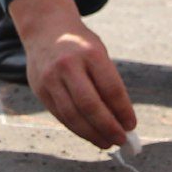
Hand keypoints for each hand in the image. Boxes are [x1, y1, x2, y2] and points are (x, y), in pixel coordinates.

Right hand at [11, 0, 135, 149]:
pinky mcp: (40, 89)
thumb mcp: (98, 53)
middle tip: (121, 140)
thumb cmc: (80, 45)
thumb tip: (121, 121)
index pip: (111, 89)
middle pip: (90, 106)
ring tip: (106, 143)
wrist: (45, 29)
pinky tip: (89, 134)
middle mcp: (68, 65)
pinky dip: (77, 128)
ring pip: (73, 116)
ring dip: (92, 134)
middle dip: (108, 127)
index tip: (132, 125)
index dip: (123, 111)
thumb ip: (108, 84)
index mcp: (90, 53)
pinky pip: (60, 115)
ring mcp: (50, 78)